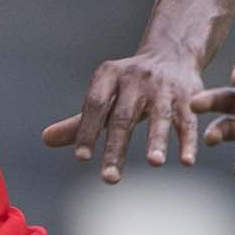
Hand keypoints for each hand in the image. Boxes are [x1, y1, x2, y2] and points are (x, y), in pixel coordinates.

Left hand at [41, 50, 208, 182]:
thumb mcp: (104, 96)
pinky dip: (188, 141)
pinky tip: (187, 162)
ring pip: (160, 117)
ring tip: (154, 164)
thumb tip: (45, 139)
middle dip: (116, 148)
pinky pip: (188, 120)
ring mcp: (164, 87)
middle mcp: (136, 79)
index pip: (94, 105)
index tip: (82, 158)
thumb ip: (79, 121)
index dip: (87, 130)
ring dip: (157, 141)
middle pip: (123, 116)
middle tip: (109, 178)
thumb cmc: (129, 86)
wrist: (172, 55)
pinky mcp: (189, 96)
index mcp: (109, 76)